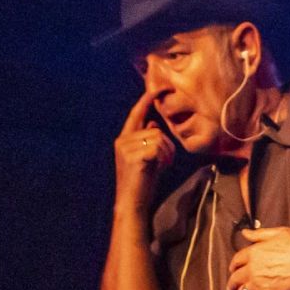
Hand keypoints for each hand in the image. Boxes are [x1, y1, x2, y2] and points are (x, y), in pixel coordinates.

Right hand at [114, 90, 175, 208]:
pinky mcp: (133, 156)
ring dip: (167, 153)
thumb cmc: (143, 182)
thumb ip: (149, 140)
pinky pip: (159, 148)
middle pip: (154, 130)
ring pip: (159, 138)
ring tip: (162, 166)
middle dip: (166, 145)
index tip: (159, 88)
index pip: (136, 113)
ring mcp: (126, 148)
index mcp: (124, 139)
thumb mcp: (147, 157)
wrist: (133, 202)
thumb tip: (153, 123)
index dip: (147, 99)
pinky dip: (165, 158)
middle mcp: (122, 140)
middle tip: (165, 162)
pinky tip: (160, 168)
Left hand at [226, 226, 289, 289]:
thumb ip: (260, 234)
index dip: (234, 266)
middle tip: (232, 288)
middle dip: (232, 284)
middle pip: (234, 279)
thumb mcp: (281, 233)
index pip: (236, 260)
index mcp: (254, 252)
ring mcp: (258, 285)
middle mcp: (252, 269)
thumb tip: (245, 233)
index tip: (234, 270)